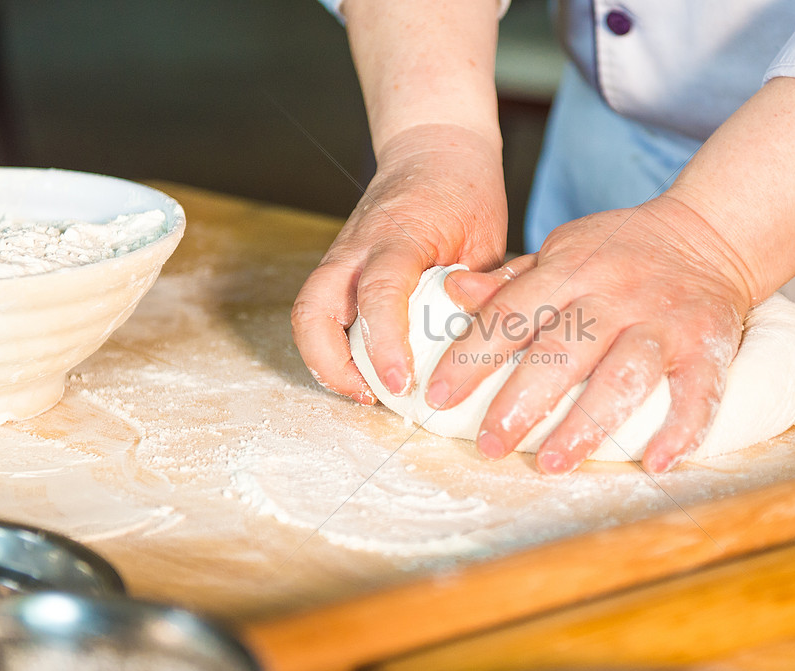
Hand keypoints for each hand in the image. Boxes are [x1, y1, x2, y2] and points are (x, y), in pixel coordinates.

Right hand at [291, 123, 506, 402]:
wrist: (433, 149)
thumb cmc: (464, 193)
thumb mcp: (487, 238)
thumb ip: (480, 291)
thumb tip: (484, 347)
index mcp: (400, 234)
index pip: (379, 291)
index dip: (385, 343)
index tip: (401, 382)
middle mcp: (357, 247)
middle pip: (313, 310)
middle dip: (331, 365)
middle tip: (371, 396)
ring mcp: (341, 257)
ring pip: (307, 314)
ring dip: (326, 362)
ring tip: (366, 391)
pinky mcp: (339, 270)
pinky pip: (320, 313)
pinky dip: (333, 347)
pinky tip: (365, 370)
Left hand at [428, 195, 753, 473]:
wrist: (709, 232)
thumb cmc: (623, 251)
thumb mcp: (564, 251)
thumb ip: (513, 280)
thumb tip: (453, 293)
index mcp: (571, 269)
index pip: (511, 313)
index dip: (471, 356)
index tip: (438, 397)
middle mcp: (615, 294)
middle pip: (563, 350)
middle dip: (522, 400)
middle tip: (490, 445)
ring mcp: (663, 321)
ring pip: (624, 375)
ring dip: (588, 424)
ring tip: (552, 463)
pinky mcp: (706, 345)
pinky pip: (699, 391)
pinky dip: (682, 429)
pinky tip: (656, 464)